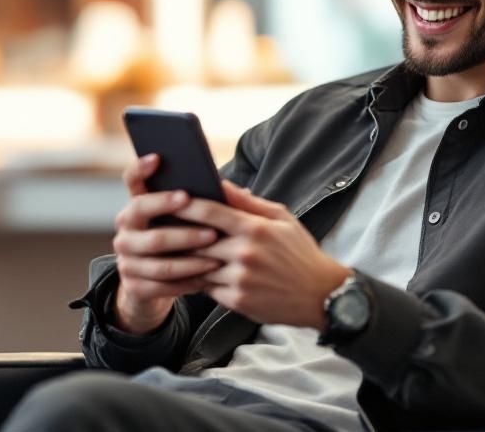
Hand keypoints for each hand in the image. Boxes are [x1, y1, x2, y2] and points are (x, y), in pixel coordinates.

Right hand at [111, 154, 222, 334]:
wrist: (159, 285)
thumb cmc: (185, 242)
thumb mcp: (190, 222)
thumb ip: (202, 203)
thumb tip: (228, 187)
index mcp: (139, 205)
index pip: (132, 179)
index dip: (141, 168)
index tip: (158, 158)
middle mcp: (126, 228)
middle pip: (143, 216)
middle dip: (177, 216)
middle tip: (209, 223)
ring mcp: (126, 257)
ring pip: (157, 256)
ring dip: (189, 256)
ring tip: (216, 254)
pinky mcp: (133, 285)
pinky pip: (161, 284)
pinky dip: (187, 281)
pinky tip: (208, 277)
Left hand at [181, 180, 351, 328]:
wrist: (320, 295)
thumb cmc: (299, 252)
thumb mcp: (282, 219)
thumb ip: (249, 202)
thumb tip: (222, 183)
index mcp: (256, 229)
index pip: (211, 212)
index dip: (187, 205)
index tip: (170, 199)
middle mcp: (245, 253)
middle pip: (198, 240)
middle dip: (180, 234)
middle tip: (164, 226)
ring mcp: (240, 279)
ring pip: (199, 266)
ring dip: (188, 259)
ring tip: (175, 251)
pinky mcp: (237, 301)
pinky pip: (208, 288)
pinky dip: (202, 279)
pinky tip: (197, 272)